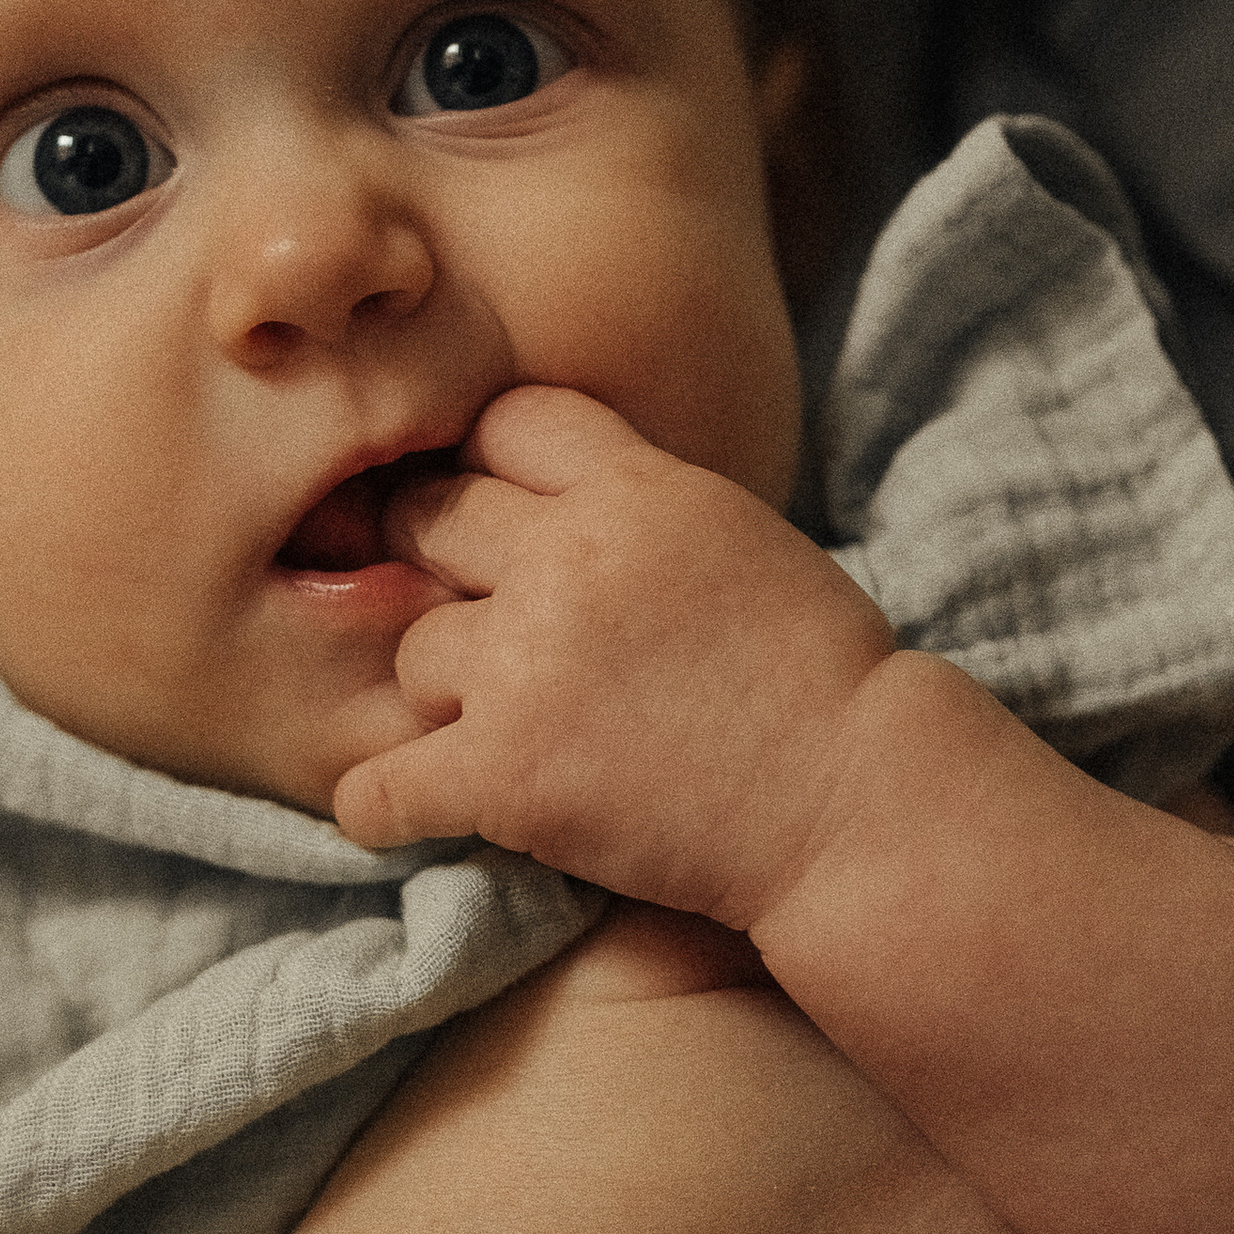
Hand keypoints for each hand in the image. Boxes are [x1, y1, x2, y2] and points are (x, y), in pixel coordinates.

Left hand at [329, 385, 891, 920]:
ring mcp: (527, 665)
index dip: (491, 468)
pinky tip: (398, 810)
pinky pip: (378, 784)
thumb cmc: (822, 680)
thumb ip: (642, 504)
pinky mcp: (505, 773)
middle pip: (431, 519)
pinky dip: (378, 804)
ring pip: (412, 649)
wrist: (854, 804)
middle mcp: (568, 560)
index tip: (498, 516)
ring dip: (444, 691)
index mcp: (639, 490)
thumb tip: (561, 493)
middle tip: (477, 623)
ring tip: (502, 728)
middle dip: (441, 567)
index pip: (507, 422)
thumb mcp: (741, 537)